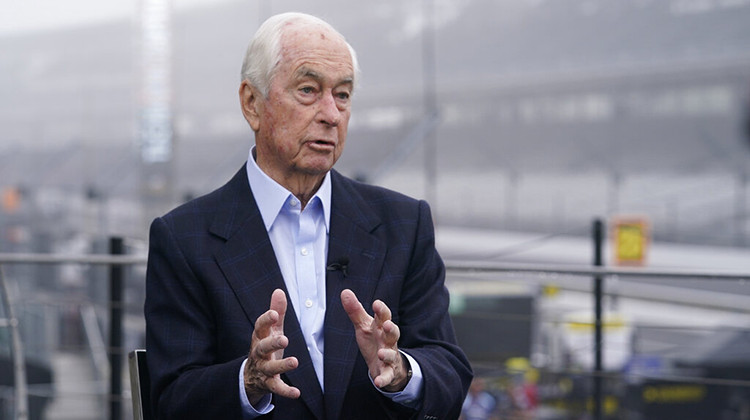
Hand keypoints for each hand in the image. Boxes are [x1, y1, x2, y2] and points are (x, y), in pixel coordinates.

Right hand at [244, 289, 299, 404]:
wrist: (250, 375)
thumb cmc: (264, 347)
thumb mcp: (270, 329)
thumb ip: (276, 311)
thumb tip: (279, 290)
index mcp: (259, 337)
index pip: (259, 327)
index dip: (265, 320)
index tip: (273, 313)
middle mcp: (259, 353)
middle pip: (262, 347)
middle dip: (272, 343)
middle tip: (284, 339)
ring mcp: (262, 368)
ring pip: (270, 368)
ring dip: (281, 365)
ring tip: (295, 362)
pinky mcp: (268, 383)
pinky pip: (276, 388)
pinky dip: (285, 391)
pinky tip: (296, 392)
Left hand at [340, 289, 409, 391]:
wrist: (386, 363)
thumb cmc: (374, 340)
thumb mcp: (363, 325)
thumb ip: (354, 310)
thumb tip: (345, 292)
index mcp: (381, 327)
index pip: (384, 316)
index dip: (381, 310)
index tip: (376, 304)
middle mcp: (388, 340)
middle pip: (393, 333)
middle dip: (392, 329)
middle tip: (388, 324)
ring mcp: (390, 356)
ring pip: (391, 354)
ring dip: (388, 354)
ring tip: (382, 353)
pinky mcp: (388, 372)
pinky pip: (388, 375)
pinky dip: (384, 379)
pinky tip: (378, 382)